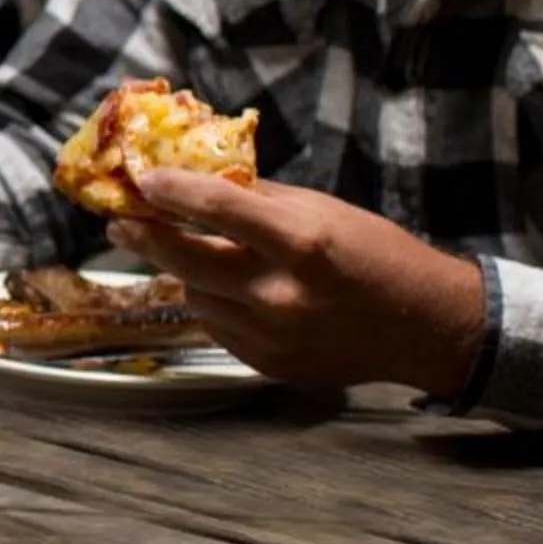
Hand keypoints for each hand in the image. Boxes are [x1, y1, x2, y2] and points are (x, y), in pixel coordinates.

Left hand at [112, 170, 487, 396]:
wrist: (422, 326)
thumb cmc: (375, 255)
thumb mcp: (322, 211)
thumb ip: (258, 200)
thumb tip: (199, 179)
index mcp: (299, 243)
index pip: (215, 208)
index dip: (170, 190)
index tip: (143, 179)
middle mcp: (280, 293)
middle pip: (185, 260)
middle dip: (145, 236)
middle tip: (120, 222)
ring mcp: (271, 335)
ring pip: (196, 297)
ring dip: (186, 272)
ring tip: (194, 255)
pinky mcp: (269, 364)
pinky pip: (217, 327)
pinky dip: (215, 304)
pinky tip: (230, 291)